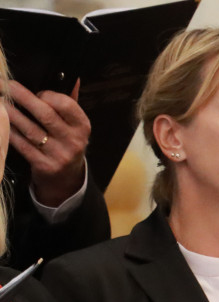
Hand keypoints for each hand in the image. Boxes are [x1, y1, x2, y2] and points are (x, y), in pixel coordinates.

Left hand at [6, 79, 89, 206]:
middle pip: (45, 114)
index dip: (47, 95)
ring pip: (30, 129)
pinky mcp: (44, 166)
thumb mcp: (75, 125)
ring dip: (12, 113)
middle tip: (7, 86)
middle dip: (23, 97)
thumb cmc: (67, 143)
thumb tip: (72, 78)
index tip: (36, 92)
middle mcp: (74, 141)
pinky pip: (22, 144)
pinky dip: (10, 132)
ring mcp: (59, 155)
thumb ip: (70, 102)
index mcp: (83, 127)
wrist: (67, 179)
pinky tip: (3, 122)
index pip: (66, 105)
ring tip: (1, 101)